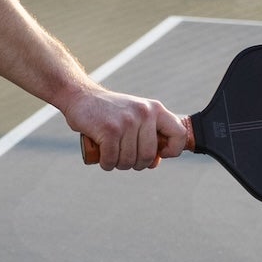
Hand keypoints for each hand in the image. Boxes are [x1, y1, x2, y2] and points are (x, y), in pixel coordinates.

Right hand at [65, 84, 190, 170]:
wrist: (81, 97)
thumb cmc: (109, 112)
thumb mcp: (135, 115)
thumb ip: (148, 134)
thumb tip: (155, 162)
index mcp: (155, 109)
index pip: (179, 134)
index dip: (173, 150)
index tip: (160, 154)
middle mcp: (144, 114)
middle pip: (148, 156)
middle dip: (136, 164)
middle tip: (124, 158)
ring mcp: (127, 122)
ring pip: (129, 160)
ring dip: (118, 165)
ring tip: (112, 156)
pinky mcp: (109, 130)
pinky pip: (112, 160)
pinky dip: (106, 164)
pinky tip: (103, 158)